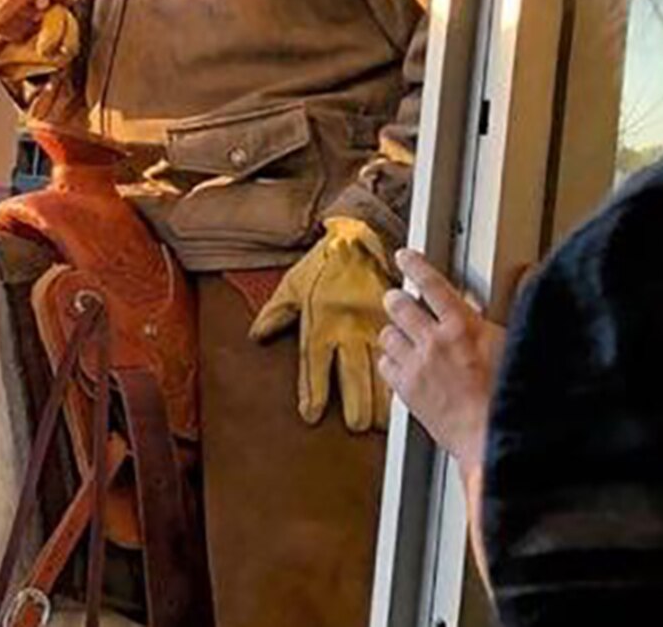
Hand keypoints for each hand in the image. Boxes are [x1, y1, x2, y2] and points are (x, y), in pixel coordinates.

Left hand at [249, 218, 394, 432]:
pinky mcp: (391, 321)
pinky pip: (397, 349)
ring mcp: (371, 327)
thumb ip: (275, 314)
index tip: (312, 415)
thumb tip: (258, 335)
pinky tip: (405, 386)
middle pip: (351, 375)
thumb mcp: (292, 286)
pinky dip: (400, 368)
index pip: (314, 366)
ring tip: (383, 419)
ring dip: (379, 395)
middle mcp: (346, 331)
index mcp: (320, 324)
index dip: (312, 392)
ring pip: (377, 367)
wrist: (357, 236)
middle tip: (359, 426)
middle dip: (355, 403)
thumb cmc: (323, 262)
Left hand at [378, 248, 505, 466]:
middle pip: (399, 304)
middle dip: (397, 299)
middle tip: (399, 299)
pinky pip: (384, 365)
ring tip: (403, 336)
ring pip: (387, 334)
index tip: (405, 257)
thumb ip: (505, 313)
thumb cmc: (510, 398)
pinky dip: (390, 362)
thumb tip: (523, 280)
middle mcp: (434, 341)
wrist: (491, 437)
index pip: (431, 284)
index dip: (415, 265)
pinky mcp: (406, 390)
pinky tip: (401, 365)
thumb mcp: (514, 346)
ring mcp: (416, 365)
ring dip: (394, 333)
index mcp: (464, 326)